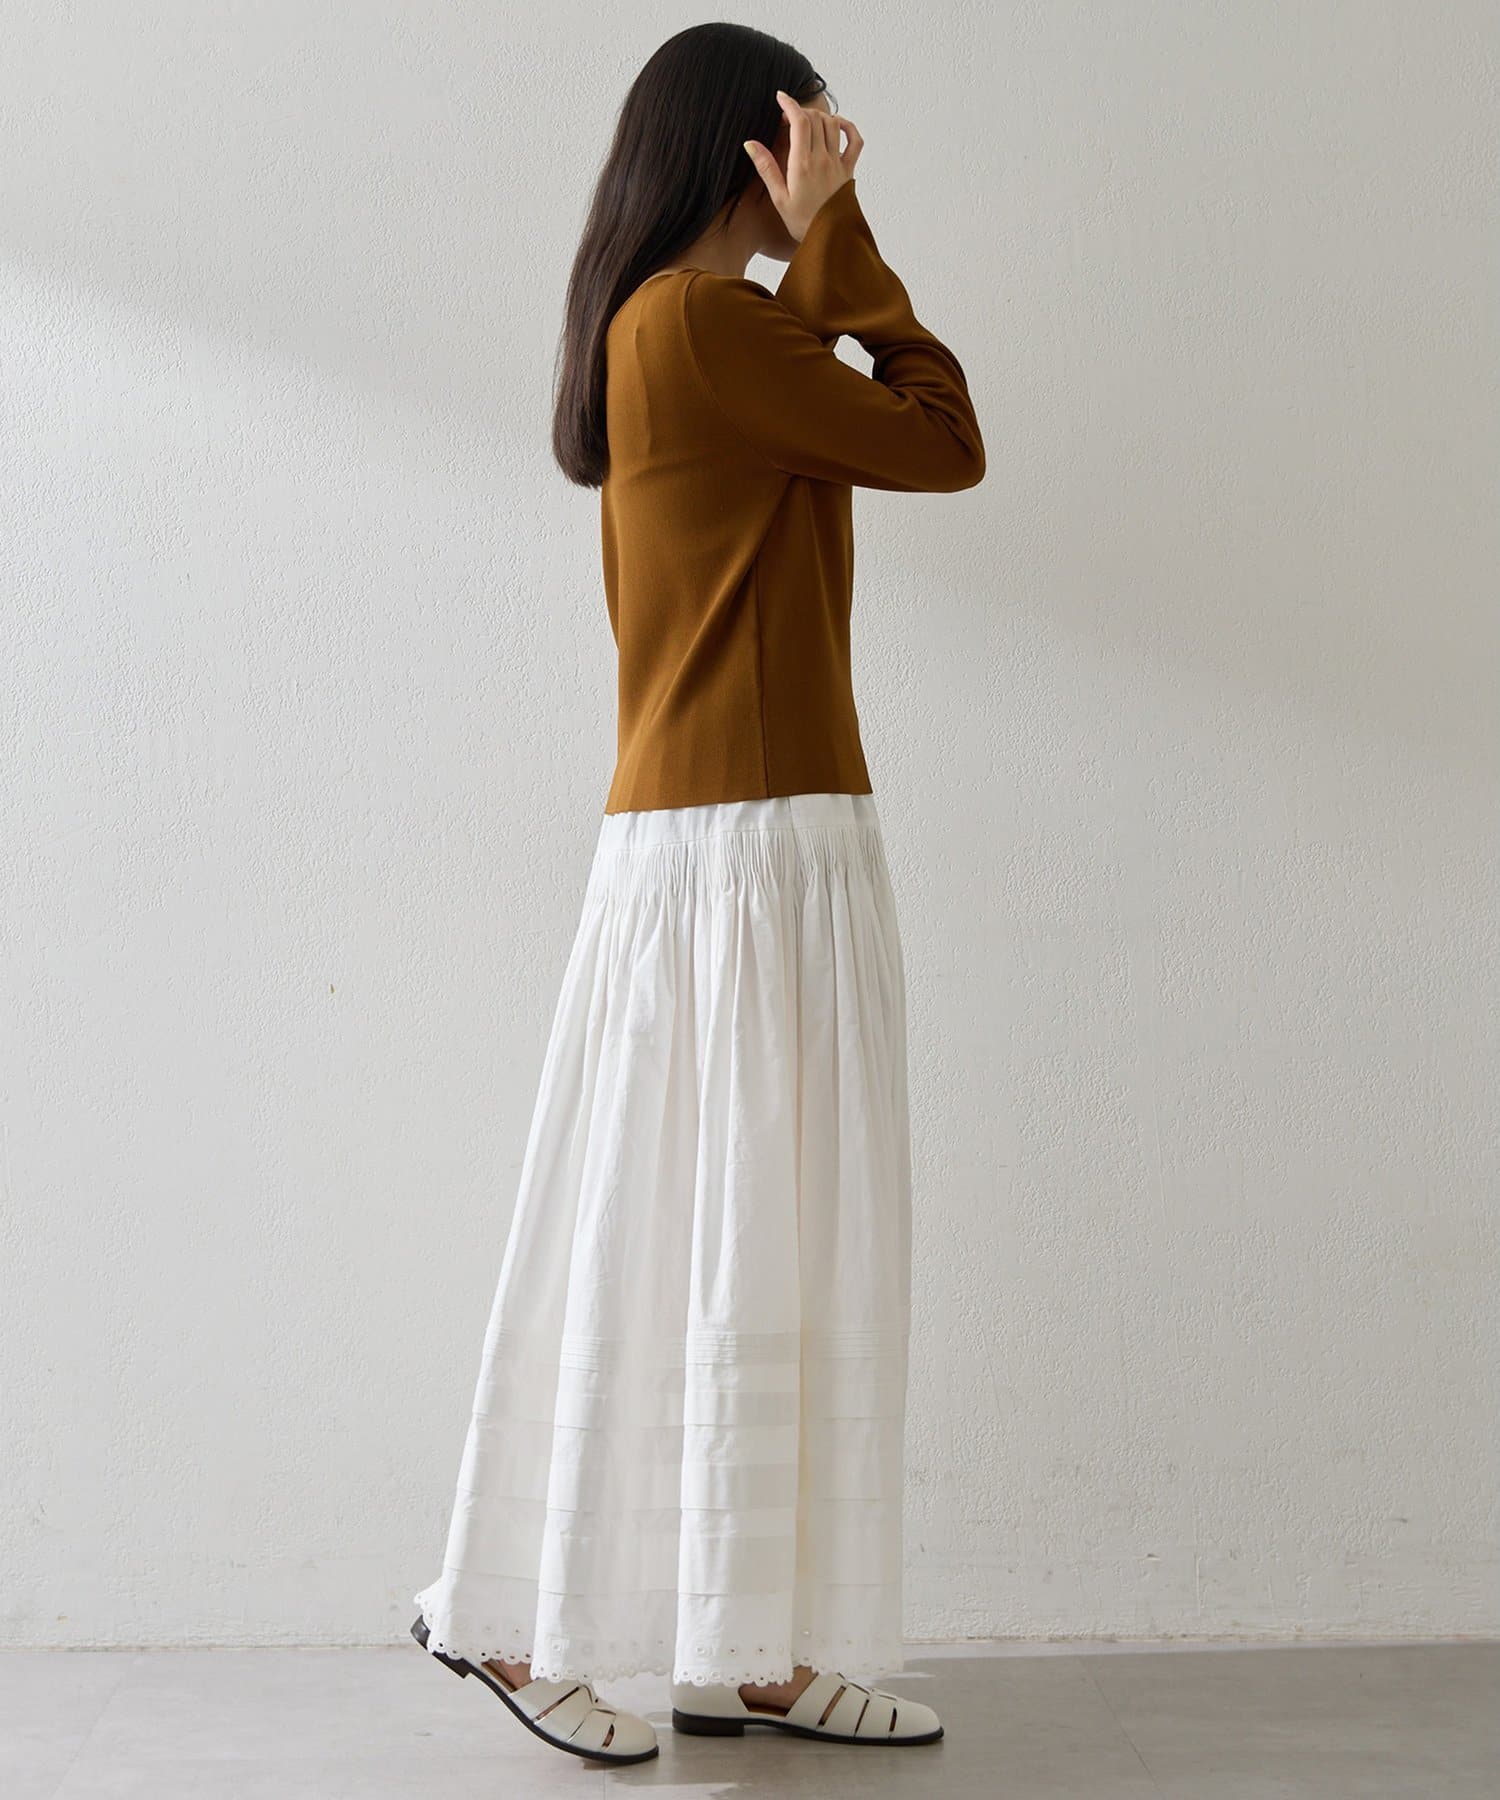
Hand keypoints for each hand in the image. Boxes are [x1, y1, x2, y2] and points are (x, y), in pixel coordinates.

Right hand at [743, 89, 862, 242]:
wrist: (828, 240)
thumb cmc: (801, 222)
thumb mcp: (778, 197)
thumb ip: (766, 167)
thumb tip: (751, 143)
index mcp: (802, 164)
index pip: (799, 121)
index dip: (789, 104)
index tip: (780, 97)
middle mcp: (822, 159)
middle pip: (815, 118)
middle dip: (800, 110)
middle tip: (788, 118)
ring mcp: (838, 163)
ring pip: (832, 124)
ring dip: (819, 117)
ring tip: (806, 123)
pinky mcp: (848, 170)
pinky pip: (855, 141)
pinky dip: (847, 127)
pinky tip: (837, 125)